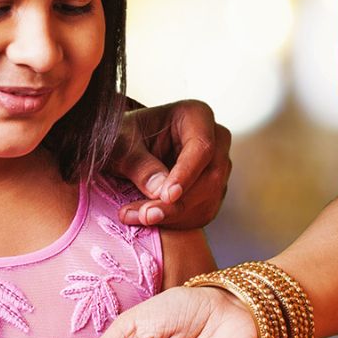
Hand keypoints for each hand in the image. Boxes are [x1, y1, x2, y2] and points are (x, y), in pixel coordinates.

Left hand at [114, 99, 232, 229]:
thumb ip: (140, 165)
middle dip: (178, 202)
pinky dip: (177, 222)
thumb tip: (160, 191)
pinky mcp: (211, 191)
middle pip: (211, 177)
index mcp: (196, 115)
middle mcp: (214, 140)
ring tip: (138, 217)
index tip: (167, 195)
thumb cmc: (122, 136)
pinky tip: (151, 220)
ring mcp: (216, 167)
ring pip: (208, 199)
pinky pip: (202, 212)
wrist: (122, 148)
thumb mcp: (120, 144)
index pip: (202, 147)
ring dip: (174, 216)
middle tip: (146, 215)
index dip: (186, 174)